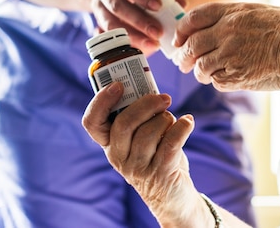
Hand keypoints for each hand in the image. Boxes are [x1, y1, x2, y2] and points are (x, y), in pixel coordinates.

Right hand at [82, 83, 203, 224]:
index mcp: (109, 143)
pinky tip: (188, 122)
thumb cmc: (155, 155)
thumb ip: (140, 116)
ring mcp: (137, 167)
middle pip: (124, 123)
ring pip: (150, 131)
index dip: (101, 101)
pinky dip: (182, 127)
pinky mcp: (160, 172)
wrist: (171, 194)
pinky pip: (171, 142)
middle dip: (147, 104)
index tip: (118, 85)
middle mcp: (118, 156)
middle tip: (164, 98)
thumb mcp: (140, 137)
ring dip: (167, 119)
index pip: (92, 122)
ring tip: (174, 121)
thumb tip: (150, 89)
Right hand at [91, 0, 165, 53]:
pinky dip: (125, 41)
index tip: (158, 6)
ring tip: (152, 44)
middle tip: (158, 32)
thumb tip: (182, 4)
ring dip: (133, 36)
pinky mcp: (96, 21)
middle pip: (117, 6)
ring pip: (110, 23)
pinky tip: (141, 47)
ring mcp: (96, 5)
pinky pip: (109, 35)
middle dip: (139, 21)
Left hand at [173, 2, 279, 91]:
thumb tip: (210, 35)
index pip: (193, 19)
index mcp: (231, 12)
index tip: (179, 39)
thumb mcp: (257, 12)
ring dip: (201, 72)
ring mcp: (230, 54)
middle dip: (184, 56)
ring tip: (207, 74)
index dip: (182, 31)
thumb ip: (232, 20)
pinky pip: (218, 81)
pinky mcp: (237, 75)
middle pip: (191, 45)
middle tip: (183, 63)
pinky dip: (219, 82)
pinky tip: (229, 78)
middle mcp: (226, 31)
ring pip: (201, 67)